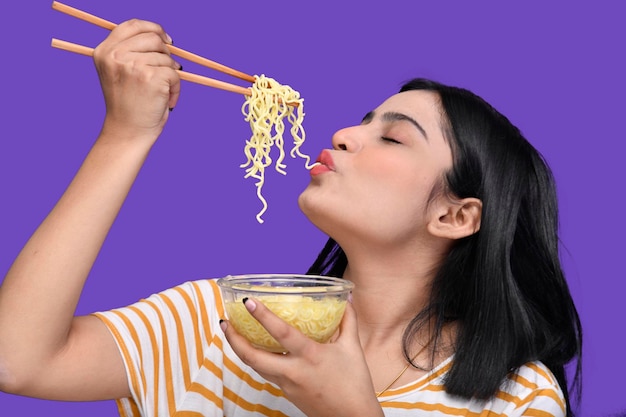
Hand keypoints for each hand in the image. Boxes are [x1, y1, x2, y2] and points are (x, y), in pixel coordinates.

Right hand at [93, 19, 180, 143]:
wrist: (128, 132)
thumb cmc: (128, 105)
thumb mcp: (120, 73)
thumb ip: (131, 52)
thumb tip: (165, 40)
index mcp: (104, 52)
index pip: (133, 25)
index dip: (154, 29)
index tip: (167, 41)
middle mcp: (115, 56)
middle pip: (153, 38)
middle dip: (166, 54)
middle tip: (167, 72)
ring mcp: (132, 65)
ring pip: (166, 58)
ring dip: (171, 76)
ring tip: (161, 93)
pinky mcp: (150, 77)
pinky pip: (175, 74)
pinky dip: (176, 89)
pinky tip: (167, 101)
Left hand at [222, 299, 384, 416]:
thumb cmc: (355, 385)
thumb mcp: (353, 348)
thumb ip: (348, 321)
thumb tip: (347, 299)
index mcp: (310, 356)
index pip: (281, 333)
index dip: (263, 316)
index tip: (248, 302)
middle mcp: (293, 371)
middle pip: (252, 357)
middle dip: (234, 339)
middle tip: (225, 321)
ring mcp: (286, 384)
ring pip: (255, 366)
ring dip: (240, 350)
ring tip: (232, 333)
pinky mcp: (286, 393)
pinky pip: (266, 374)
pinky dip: (256, 360)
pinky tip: (255, 351)